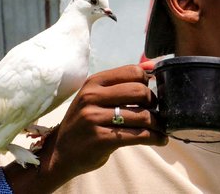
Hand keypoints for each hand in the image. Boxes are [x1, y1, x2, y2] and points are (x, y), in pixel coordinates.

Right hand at [39, 63, 167, 186]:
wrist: (59, 153)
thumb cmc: (84, 122)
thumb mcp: (95, 97)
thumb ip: (121, 83)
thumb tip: (152, 66)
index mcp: (94, 82)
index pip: (133, 71)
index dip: (147, 82)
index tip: (148, 95)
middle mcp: (92, 96)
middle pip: (140, 92)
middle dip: (154, 103)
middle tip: (156, 112)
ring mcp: (94, 118)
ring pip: (142, 116)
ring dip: (158, 123)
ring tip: (161, 128)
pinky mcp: (100, 139)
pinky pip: (138, 135)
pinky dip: (155, 137)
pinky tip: (160, 140)